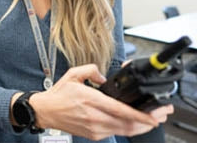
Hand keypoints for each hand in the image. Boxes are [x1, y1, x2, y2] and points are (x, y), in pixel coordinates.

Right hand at [29, 64, 172, 140]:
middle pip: (127, 124)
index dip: (139, 115)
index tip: (152, 115)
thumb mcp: (73, 74)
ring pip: (124, 130)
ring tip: (151, 120)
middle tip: (159, 116)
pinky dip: (127, 129)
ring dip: (140, 127)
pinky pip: (115, 133)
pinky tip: (132, 124)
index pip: (120, 110)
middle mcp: (94, 116)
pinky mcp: (94, 134)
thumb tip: (103, 76)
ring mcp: (94, 128)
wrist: (45, 112)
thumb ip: (91, 70)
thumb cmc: (58, 95)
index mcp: (90, 100)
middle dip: (147, 121)